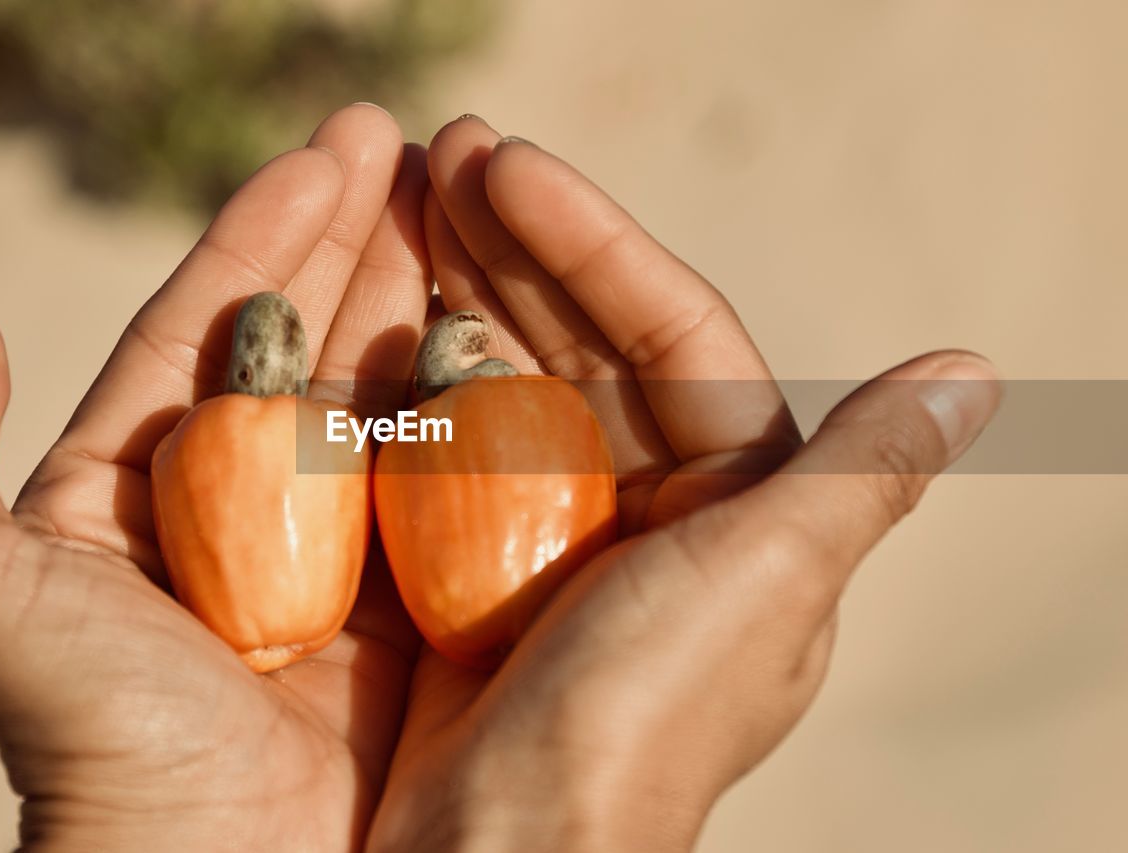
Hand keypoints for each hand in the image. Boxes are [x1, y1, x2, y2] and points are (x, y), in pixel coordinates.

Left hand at [0, 104, 430, 851]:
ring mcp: (346, 543)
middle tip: (423, 147)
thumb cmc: (94, 741)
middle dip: (366, 234)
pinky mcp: (426, 591)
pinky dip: (487, 398)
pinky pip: (461, 475)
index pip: (215, 319)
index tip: (337, 146)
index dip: (270, 225)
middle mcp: (251, 502)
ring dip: (434, 292)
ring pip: (393, 389)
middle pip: (314, 334)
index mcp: (149, 480)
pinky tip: (516, 327)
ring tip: (478, 203)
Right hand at [364, 117, 1000, 850]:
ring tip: (408, 194)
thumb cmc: (645, 720)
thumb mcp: (769, 581)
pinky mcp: (470, 563)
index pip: (671, 333)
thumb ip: (865, 472)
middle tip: (446, 148)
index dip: (596, 240)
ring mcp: (555, 531)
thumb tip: (973, 366)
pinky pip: (449, 443)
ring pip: (516, 376)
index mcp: (736, 503)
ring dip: (467, 287)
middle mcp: (652, 508)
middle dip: (520, 243)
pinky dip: (418, 375)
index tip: (510, 165)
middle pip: (584, 339)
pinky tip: (383, 306)